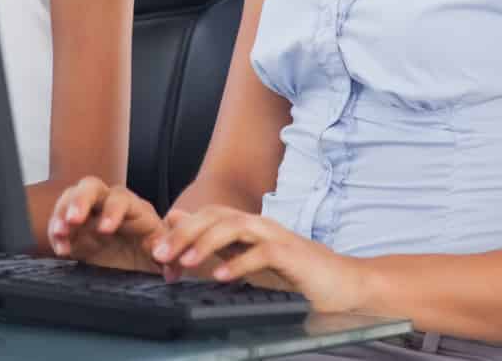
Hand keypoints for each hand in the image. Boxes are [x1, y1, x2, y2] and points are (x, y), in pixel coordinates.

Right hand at [46, 177, 166, 275]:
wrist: (142, 271)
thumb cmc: (156, 256)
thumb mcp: (166, 254)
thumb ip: (166, 249)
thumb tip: (163, 252)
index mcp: (133, 209)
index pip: (121, 199)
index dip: (112, 211)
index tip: (105, 229)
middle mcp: (108, 206)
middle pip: (91, 188)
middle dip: (80, 200)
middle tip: (73, 219)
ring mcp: (89, 217)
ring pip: (71, 200)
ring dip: (62, 213)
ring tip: (60, 232)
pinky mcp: (75, 233)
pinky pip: (61, 224)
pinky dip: (56, 234)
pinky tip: (61, 249)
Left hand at [151, 204, 368, 311]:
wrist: (344, 284)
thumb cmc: (295, 274)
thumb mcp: (247, 258)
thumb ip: (216, 242)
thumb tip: (177, 222)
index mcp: (246, 225)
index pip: (204, 216)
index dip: (178, 231)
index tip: (157, 255)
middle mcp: (258, 224)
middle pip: (214, 216)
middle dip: (183, 233)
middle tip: (159, 254)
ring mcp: (276, 236)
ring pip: (234, 226)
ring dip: (205, 242)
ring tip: (184, 261)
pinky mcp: (292, 254)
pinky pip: (262, 253)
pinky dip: (239, 263)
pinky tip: (221, 276)